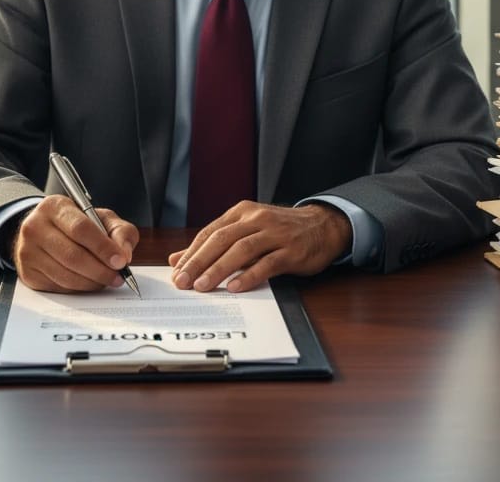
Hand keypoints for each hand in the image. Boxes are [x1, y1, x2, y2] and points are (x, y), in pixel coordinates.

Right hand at [12, 195, 138, 293]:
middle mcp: (35, 227)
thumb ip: (119, 231)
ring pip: (65, 275)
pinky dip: (79, 288)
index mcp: (55, 207)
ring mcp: (28, 251)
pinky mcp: (28, 273)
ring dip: (92, 282)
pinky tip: (89, 282)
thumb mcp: (100, 218)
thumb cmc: (77, 224)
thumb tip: (124, 254)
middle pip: (72, 255)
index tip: (120, 261)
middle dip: (100, 270)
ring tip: (107, 280)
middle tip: (118, 276)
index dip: (103, 247)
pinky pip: (58, 286)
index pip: (81, 229)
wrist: (43, 232)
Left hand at [168, 201, 352, 293]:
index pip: (211, 232)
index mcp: (242, 212)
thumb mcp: (247, 229)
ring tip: (203, 286)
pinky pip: (268, 263)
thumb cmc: (280, 229)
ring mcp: (275, 234)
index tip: (176, 271)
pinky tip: (236, 287)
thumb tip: (179, 259)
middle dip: (199, 261)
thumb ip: (216, 243)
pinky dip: (250, 276)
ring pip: (242, 250)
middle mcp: (257, 219)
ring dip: (219, 269)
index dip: (192, 252)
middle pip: (222, 239)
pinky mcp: (292, 250)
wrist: (322, 224)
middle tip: (182, 281)